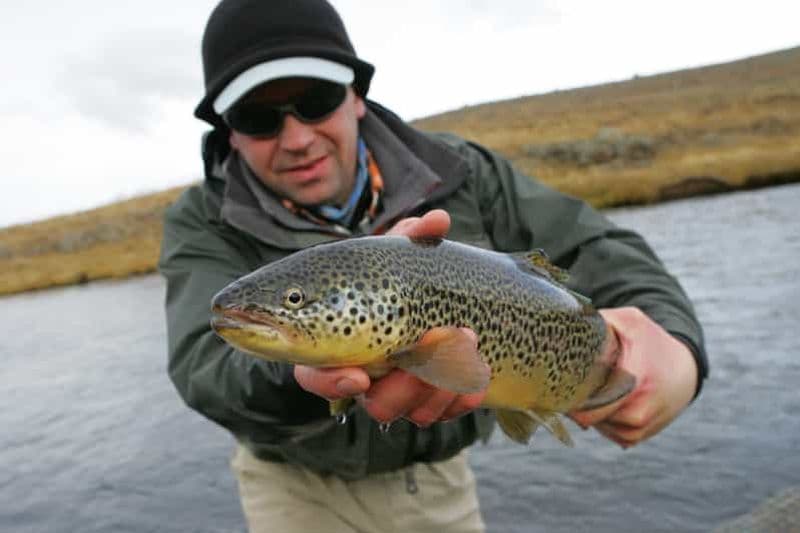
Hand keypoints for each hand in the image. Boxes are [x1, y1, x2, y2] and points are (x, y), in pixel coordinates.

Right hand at [294, 209, 487, 426]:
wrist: (447, 302)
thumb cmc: (403, 275)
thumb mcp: (403, 253)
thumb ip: (412, 237)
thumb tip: (438, 220)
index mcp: (340, 345)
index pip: (316, 375)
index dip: (332, 381)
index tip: (359, 375)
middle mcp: (367, 376)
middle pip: (373, 403)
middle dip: (405, 385)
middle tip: (434, 344)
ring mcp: (400, 393)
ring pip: (411, 412)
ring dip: (439, 385)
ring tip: (467, 343)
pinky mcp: (431, 402)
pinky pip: (442, 413)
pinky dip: (460, 397)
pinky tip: (478, 379)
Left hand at [569, 307, 697, 447]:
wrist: (687, 368)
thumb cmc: (652, 342)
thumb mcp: (631, 321)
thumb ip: (600, 319)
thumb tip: (570, 319)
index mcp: (635, 381)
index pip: (590, 407)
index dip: (570, 396)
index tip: (562, 382)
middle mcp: (641, 409)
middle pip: (591, 418)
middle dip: (577, 403)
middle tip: (571, 386)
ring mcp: (643, 425)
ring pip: (601, 427)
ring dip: (592, 413)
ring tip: (596, 389)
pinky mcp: (644, 434)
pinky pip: (614, 435)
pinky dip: (606, 422)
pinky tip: (607, 402)